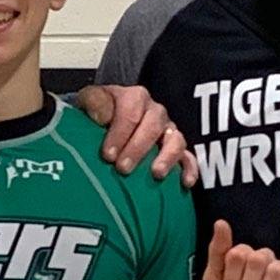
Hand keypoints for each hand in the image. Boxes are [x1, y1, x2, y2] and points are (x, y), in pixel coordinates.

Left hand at [76, 84, 196, 184]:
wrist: (105, 123)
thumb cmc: (98, 115)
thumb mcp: (90, 102)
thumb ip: (94, 103)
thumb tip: (102, 117)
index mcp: (135, 97)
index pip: (131, 111)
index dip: (119, 133)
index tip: (107, 154)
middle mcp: (155, 112)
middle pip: (153, 126)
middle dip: (138, 148)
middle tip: (122, 168)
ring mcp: (168, 131)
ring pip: (175, 140)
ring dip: (166, 157)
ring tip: (156, 174)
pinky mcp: (176, 149)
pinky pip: (189, 157)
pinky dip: (189, 169)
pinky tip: (185, 182)